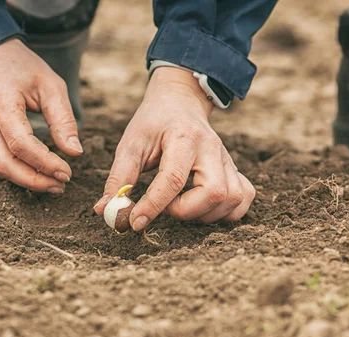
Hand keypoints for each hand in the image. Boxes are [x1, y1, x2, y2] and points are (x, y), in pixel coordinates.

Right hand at [0, 38, 83, 192]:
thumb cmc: (24, 70)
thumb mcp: (51, 86)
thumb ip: (63, 120)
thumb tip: (75, 153)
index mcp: (0, 102)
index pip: (21, 144)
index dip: (45, 163)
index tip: (67, 172)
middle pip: (4, 164)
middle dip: (34, 180)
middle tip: (61, 185)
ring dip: (26, 180)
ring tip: (53, 183)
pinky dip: (17, 170)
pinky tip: (37, 172)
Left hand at [94, 67, 254, 229]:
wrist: (180, 102)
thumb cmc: (153, 123)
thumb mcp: (130, 144)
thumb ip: (119, 178)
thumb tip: (105, 210)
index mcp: (183, 138)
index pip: (173, 178)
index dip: (153, 205)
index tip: (134, 221)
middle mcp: (212, 148)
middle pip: (213, 192)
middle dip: (185, 211)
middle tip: (164, 208)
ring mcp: (227, 159)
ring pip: (231, 199)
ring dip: (204, 215)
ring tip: (180, 207)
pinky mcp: (234, 169)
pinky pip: (243, 198)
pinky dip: (226, 212)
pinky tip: (203, 208)